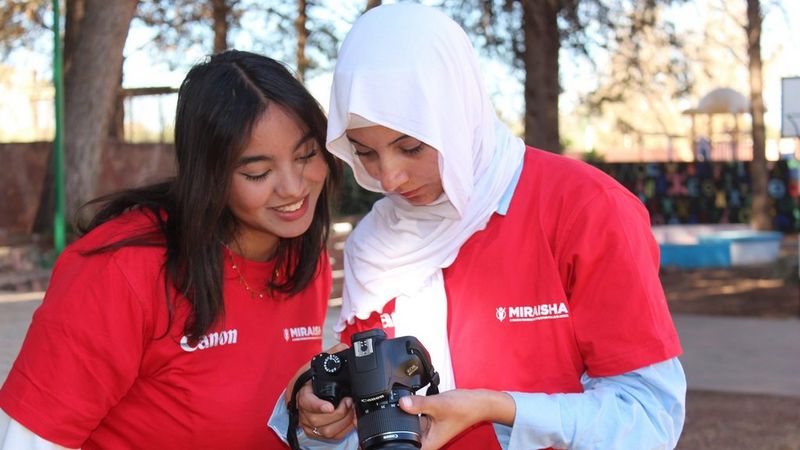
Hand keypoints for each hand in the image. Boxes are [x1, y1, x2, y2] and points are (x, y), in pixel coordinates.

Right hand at [285, 343, 355, 439]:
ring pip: (326, 430)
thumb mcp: (320, 362)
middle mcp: (303, 410)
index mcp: (303, 393)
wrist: (307, 391)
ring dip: (344, 421)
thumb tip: (344, 347)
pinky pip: (332, 436)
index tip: (329, 407)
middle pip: (318, 419)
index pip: (306, 402)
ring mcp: (309, 423)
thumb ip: (332, 353)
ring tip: (352, 409)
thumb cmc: (312, 378)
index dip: (318, 405)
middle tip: (349, 402)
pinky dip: (345, 429)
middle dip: (339, 412)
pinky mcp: (316, 432)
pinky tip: (351, 420)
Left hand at [398, 389, 515, 449]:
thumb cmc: (464, 409)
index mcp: (427, 444)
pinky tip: (418, 402)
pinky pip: (413, 416)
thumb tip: (402, 403)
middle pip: (403, 435)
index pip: (404, 446)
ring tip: (422, 406)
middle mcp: (425, 440)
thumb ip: (419, 404)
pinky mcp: (426, 420)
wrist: (476, 402)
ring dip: (406, 414)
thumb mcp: (439, 405)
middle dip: (400, 422)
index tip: (395, 428)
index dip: (395, 439)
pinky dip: (412, 409)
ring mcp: (425, 430)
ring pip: (406, 424)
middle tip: (413, 410)